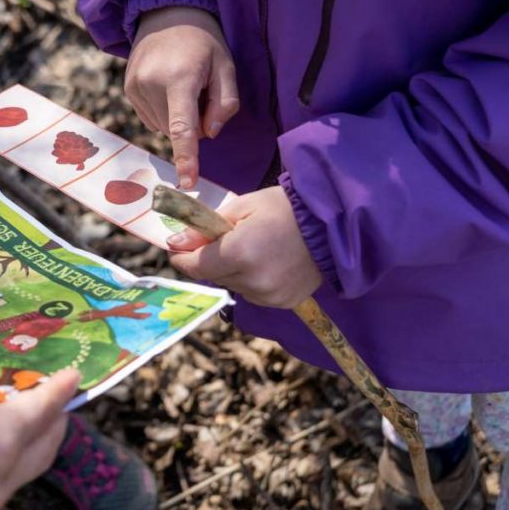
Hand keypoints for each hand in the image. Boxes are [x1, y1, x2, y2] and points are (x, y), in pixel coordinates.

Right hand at [127, 6, 238, 188]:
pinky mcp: (127, 89)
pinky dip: (163, 111)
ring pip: (162, 126)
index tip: (187, 183)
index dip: (186, 158)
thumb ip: (224, 103)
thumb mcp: (226, 65)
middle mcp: (151, 85)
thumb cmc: (203, 40)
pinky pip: (150, 117)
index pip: (182, 128)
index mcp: (179, 79)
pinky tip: (168, 86)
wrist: (166, 12)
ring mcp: (134, 87)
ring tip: (182, 84)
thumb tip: (208, 135)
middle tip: (200, 90)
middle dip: (193, 122)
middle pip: (176, 130)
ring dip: (177, 117)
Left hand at [167, 187, 322, 308]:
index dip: (182, 258)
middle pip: (214, 276)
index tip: (178, 249)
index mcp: (239, 253)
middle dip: (211, 260)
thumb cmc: (284, 207)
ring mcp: (270, 296)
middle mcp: (253, 280)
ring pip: (233, 286)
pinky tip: (267, 262)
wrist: (332, 224)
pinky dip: (252, 280)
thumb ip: (206, 228)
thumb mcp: (241, 207)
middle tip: (223, 240)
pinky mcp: (284, 303)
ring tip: (252, 249)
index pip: (195, 267)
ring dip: (233, 271)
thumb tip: (176, 243)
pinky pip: (254, 294)